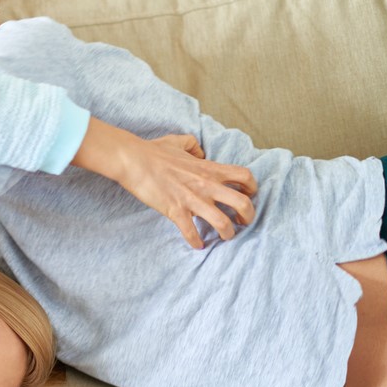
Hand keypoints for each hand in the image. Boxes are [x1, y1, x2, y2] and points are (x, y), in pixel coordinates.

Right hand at [73, 120, 257, 248]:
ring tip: (224, 237)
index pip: (245, 177)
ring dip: (227, 233)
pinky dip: (196, 242)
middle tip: (242, 222)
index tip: (248, 195)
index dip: (252, 188)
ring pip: (222, 223)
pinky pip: (191, 232)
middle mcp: (207, 185)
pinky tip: (197, 245)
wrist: (134, 161)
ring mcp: (192, 200)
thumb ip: (194, 146)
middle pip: (243, 204)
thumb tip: (200, 153)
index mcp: (210, 169)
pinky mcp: (176, 211)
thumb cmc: (155, 151)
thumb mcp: (179, 141)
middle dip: (248, 217)